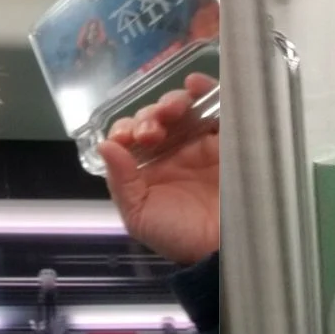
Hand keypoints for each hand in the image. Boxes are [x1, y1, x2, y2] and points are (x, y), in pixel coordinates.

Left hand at [100, 73, 219, 263]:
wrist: (224, 248)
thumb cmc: (181, 236)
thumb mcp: (140, 216)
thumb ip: (121, 182)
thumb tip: (105, 146)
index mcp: (149, 168)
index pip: (131, 136)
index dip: (126, 130)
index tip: (127, 139)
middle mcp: (174, 151)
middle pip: (155, 117)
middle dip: (148, 117)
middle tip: (152, 133)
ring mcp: (202, 142)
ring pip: (182, 108)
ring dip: (171, 103)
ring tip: (171, 112)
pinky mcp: (229, 138)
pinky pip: (216, 106)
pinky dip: (205, 89)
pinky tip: (194, 85)